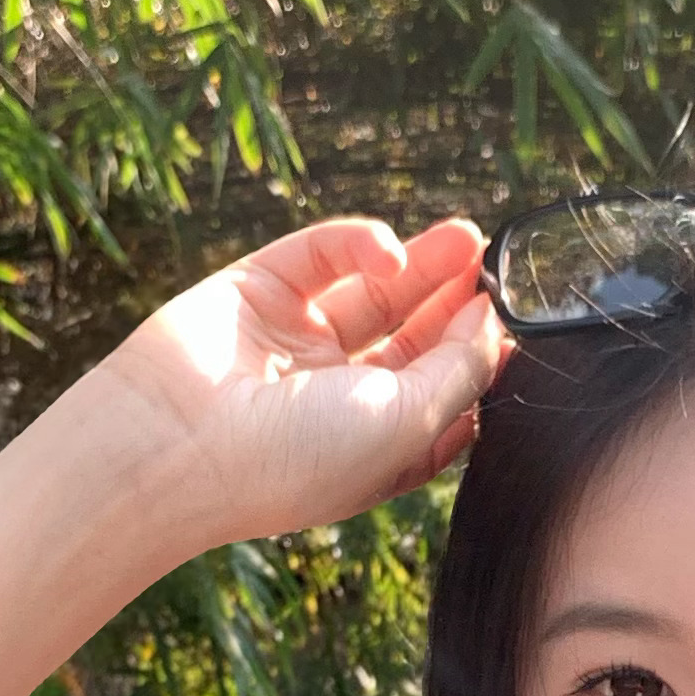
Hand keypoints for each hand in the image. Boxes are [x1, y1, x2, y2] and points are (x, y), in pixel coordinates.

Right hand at [95, 213, 502, 557]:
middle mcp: (336, 398)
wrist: (176, 443)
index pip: (442, 399)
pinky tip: (391, 253)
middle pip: (414, 341)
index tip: (518, 327)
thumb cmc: (297, 458)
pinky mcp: (260, 291)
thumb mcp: (408, 424)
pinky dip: (360, 246)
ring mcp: (296, 344)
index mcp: (375, 448)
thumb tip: (492, 322)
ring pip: (374, 294)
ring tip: (468, 238)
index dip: (482, 363)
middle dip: (456, 304)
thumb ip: (460, 371)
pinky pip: (322, 256)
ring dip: (423, 265)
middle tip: (497, 267)